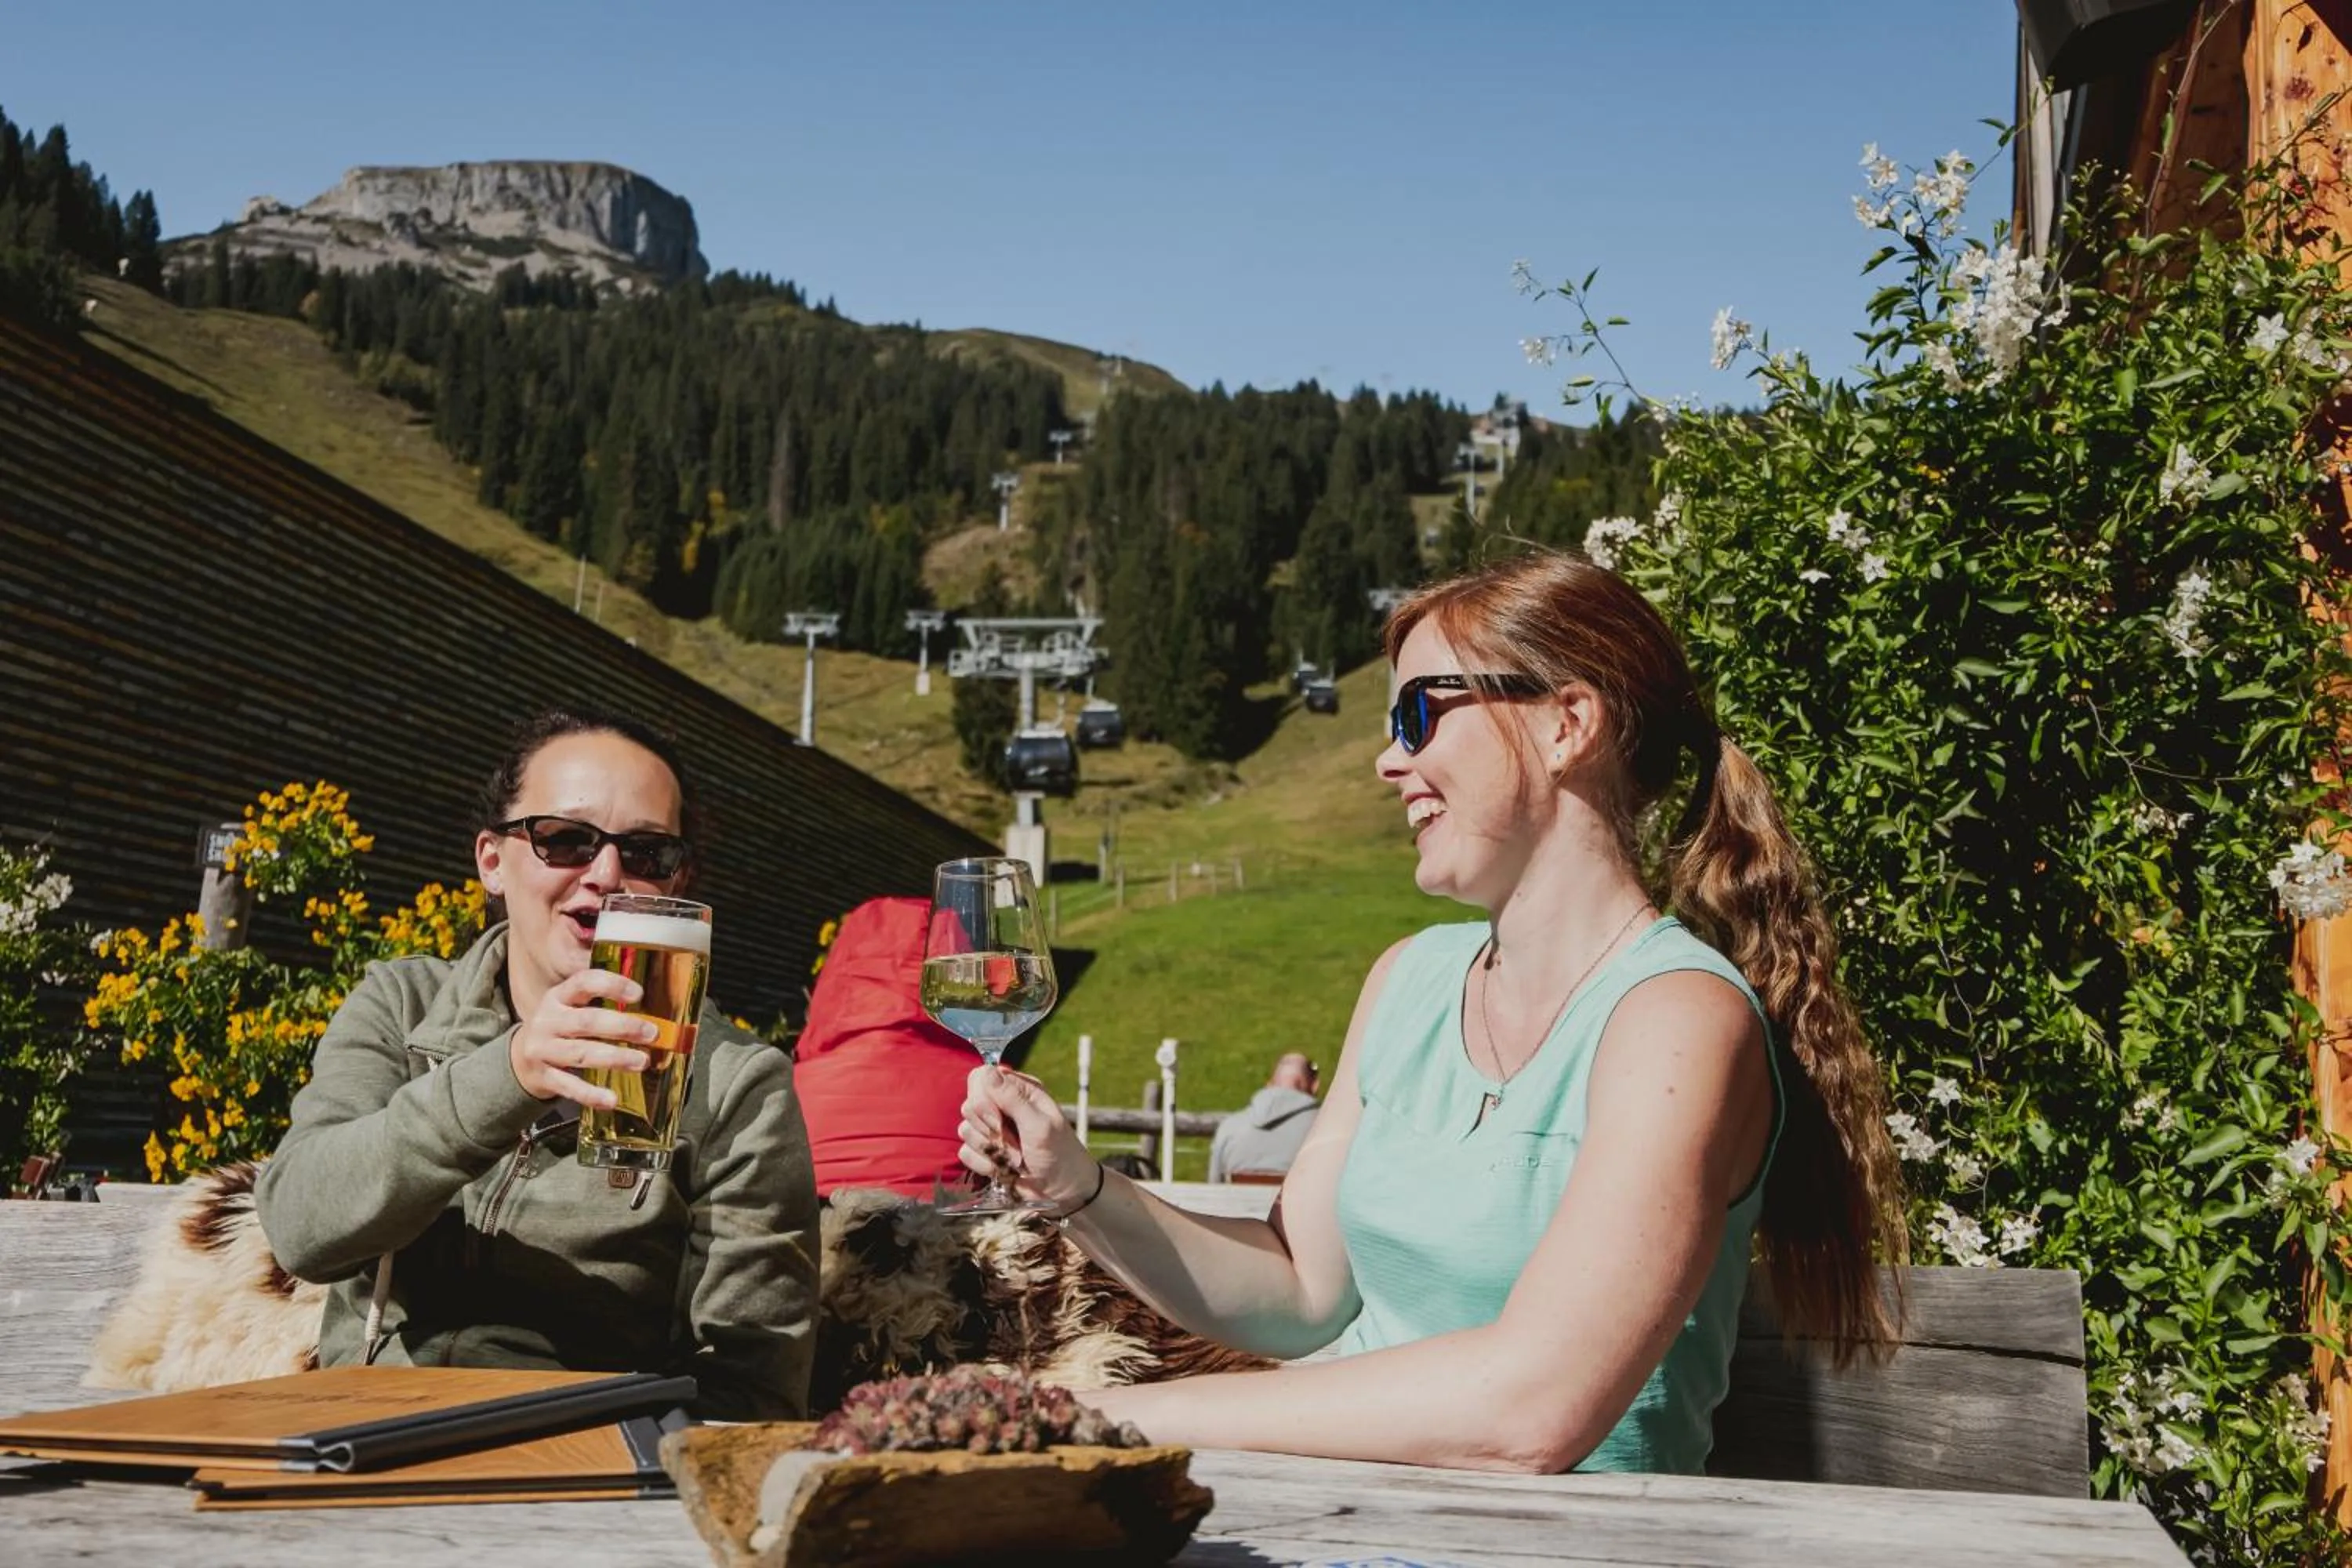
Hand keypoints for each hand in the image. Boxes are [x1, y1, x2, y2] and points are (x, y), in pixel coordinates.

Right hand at [509, 968, 654, 1107]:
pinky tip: (612, 1099)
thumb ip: (600, 1002)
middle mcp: (547, 1020)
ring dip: (614, 1058)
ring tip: (641, 1061)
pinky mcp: (542, 1077)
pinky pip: (568, 1086)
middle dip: (622, 1027)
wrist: (520, 1058)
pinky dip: (591, 1094)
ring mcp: (542, 1050)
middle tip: (652, 1033)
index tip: (639, 994)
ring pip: (580, 1053)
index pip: (583, 983)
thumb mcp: (570, 1007)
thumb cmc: (560, 1028)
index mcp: (558, 997)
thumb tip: (650, 1004)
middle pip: (586, 1022)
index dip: (611, 986)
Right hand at [960, 1065, 1096, 1210]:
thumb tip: (987, 1071)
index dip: (983, 1097)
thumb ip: (1013, 1098)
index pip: (982, 1077)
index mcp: (1020, 1091)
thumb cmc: (1060, 1155)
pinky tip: (1003, 1170)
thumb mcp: (1040, 1125)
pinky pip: (965, 1153)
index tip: (998, 1119)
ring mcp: (992, 1129)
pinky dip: (984, 1164)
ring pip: (965, 1130)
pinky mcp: (984, 1152)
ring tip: (1015, 1159)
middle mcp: (1003, 1106)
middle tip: (1015, 1143)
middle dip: (989, 1129)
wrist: (1062, 1192)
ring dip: (991, 1149)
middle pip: (970, 1104)